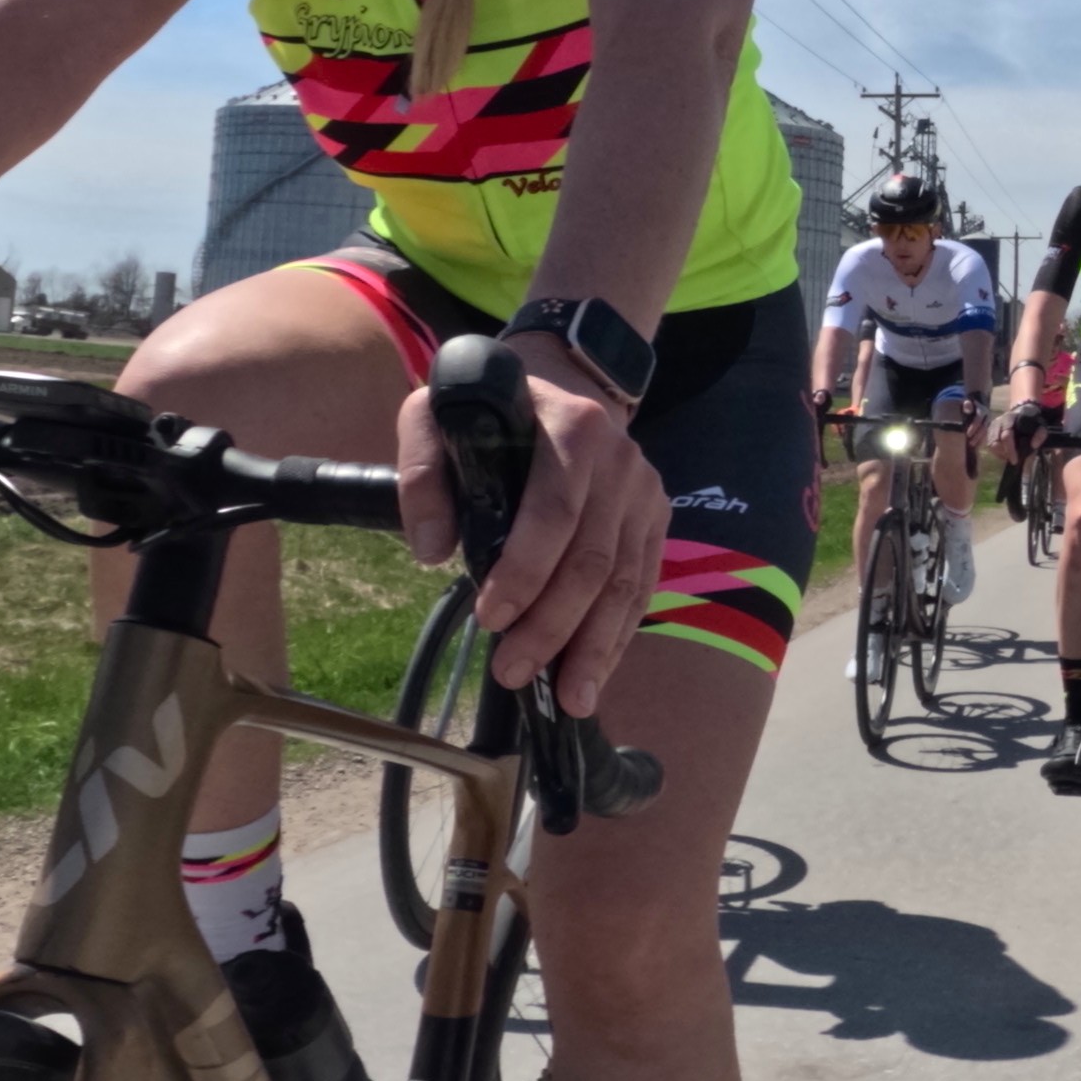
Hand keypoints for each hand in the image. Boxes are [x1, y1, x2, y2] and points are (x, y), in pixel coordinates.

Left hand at [393, 329, 666, 714]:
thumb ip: (423, 473)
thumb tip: (434, 550)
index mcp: (574, 431)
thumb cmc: (492, 407)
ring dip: (594, 647)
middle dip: (554, 626)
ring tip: (567, 700)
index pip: (554, 513)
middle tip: (512, 672)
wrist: (566, 380)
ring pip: (626, 584)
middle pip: (594, 561)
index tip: (488, 618)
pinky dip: (618, 638)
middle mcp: (622, 462)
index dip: (525, 572)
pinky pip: (641, 588)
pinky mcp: (656, 521)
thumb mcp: (436, 413)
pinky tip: (594, 677)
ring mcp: (646, 494)